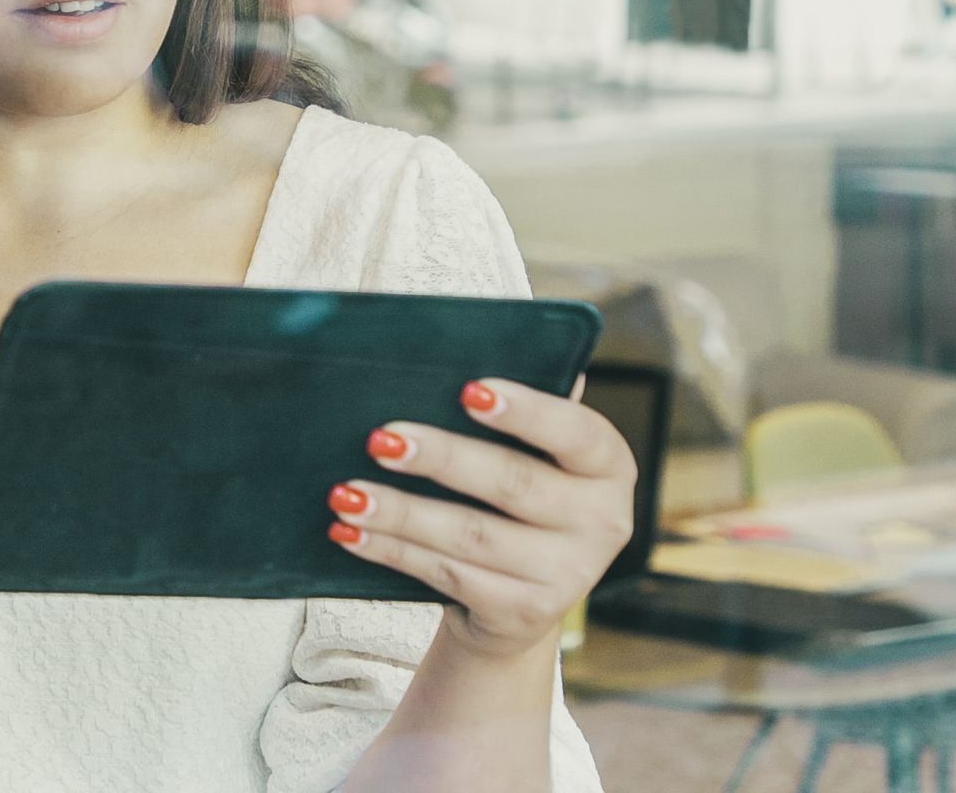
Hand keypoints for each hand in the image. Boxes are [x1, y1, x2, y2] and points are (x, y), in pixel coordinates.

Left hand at [325, 377, 635, 661]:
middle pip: (513, 483)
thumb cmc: (514, 501)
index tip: (469, 390)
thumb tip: (490, 340)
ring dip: (401, 512)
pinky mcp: (523, 615)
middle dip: (441, 459)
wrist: (516, 603)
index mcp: (609, 466)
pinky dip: (392, 551)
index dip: (526, 411)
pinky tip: (350, 532)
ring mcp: (568, 576)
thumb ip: (519, 409)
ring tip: (347, 492)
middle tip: (380, 438)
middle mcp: (603, 522)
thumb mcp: (533, 456)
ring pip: (470, 535)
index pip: (577, 432)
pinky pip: (446, 575)